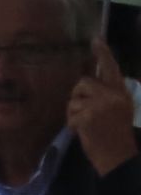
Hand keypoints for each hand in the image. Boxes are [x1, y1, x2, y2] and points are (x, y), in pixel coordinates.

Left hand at [75, 40, 134, 176]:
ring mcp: (101, 105)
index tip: (96, 38)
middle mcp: (113, 95)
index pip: (112, 69)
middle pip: (83, 83)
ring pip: (74, 99)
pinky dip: (73, 125)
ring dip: (74, 113)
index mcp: (122, 93)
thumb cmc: (116, 134)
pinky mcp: (89, 116)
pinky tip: (84, 132)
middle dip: (78, 96)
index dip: (103, 54)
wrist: (118, 156)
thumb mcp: (118, 109)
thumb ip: (107, 94)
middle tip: (86, 113)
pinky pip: (71, 115)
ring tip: (87, 125)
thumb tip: (87, 81)